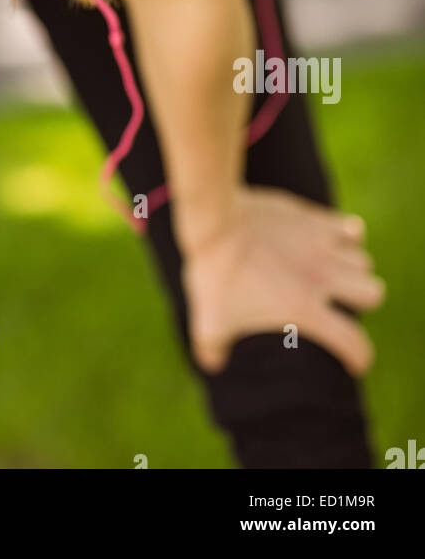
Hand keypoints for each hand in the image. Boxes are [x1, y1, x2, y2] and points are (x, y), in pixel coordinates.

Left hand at [179, 186, 384, 377]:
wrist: (215, 220)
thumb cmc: (214, 272)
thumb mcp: (208, 319)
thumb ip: (212, 349)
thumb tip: (213, 363)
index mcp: (304, 309)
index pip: (353, 342)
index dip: (358, 359)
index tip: (352, 363)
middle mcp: (322, 277)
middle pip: (373, 293)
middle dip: (360, 301)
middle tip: (336, 302)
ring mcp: (321, 245)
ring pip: (362, 261)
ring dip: (353, 270)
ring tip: (330, 271)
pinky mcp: (313, 218)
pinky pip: (352, 228)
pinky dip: (349, 236)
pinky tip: (333, 240)